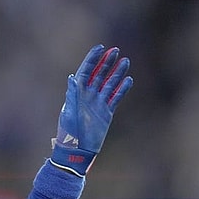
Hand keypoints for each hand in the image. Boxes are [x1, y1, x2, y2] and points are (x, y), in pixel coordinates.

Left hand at [50, 44, 132, 176]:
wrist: (77, 151)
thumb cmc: (69, 134)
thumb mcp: (69, 114)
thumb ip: (72, 96)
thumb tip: (72, 78)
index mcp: (77, 94)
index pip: (86, 72)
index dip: (92, 59)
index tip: (100, 48)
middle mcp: (88, 96)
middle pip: (98, 75)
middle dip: (106, 62)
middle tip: (115, 50)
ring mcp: (98, 103)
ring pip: (109, 84)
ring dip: (117, 73)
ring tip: (125, 61)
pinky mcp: (107, 112)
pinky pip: (116, 97)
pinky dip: (122, 89)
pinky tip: (129, 80)